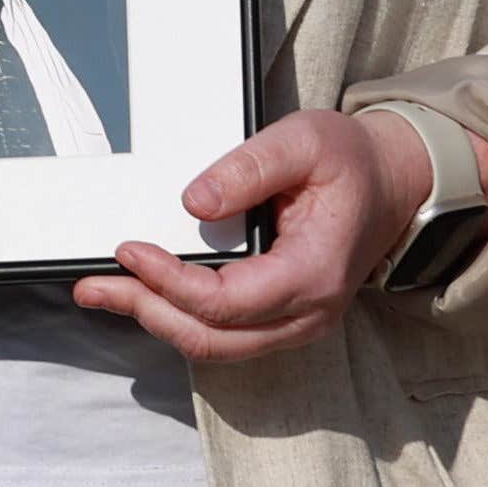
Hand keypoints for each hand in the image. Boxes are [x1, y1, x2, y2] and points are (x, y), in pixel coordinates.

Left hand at [76, 106, 487, 362]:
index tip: (128, 250)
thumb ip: (248, 168)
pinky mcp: (281, 316)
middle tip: (93, 286)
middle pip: (214, 336)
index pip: (229, 301)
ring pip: (216, 344)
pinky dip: (179, 317)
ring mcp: (295, 320)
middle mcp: (307, 311)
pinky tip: (145, 294)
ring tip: (103, 293)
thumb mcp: (304, 141)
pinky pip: (225, 333)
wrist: (394, 181)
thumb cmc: (351, 161)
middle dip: (147, 312)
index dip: (171, 282)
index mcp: (315, 272)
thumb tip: (194, 202)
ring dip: (157, 320)